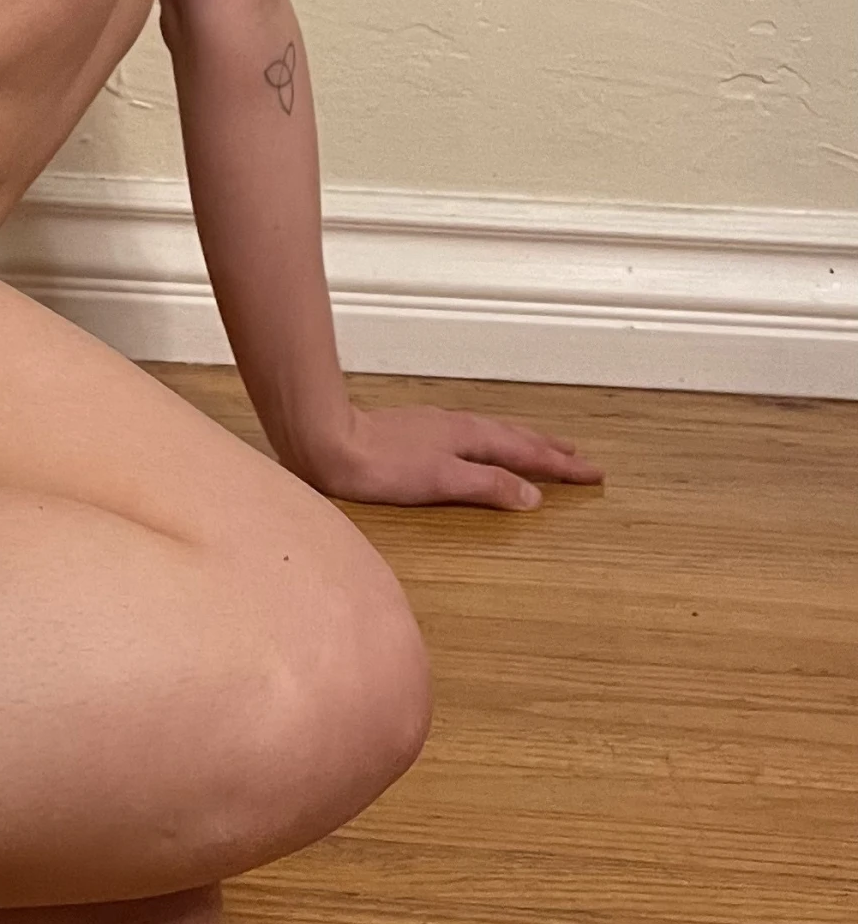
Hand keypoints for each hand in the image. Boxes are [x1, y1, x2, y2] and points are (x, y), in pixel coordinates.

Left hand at [289, 401, 605, 510]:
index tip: (594, 472)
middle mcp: (458, 428)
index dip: (561, 465)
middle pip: (515, 436)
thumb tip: (533, 495)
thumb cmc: (380, 466)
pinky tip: (482, 447)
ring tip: (543, 447)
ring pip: (494, 432)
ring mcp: (437, 428)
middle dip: (550, 448)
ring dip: (524, 441)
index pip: (527, 453)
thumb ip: (487, 484)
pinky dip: (494, 441)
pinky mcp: (417, 433)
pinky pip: (472, 434)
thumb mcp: (442, 480)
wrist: (328, 443)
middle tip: (581, 457)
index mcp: (469, 438)